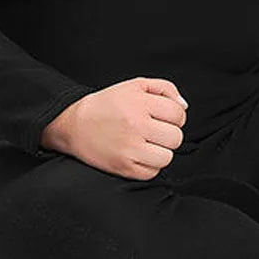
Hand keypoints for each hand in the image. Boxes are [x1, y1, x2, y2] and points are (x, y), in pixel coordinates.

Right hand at [40, 77, 188, 179]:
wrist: (74, 124)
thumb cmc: (107, 104)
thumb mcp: (136, 85)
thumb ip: (165, 89)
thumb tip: (184, 106)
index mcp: (140, 103)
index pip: (179, 115)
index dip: (175, 116)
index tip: (163, 117)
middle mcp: (136, 125)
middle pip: (176, 137)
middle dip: (168, 134)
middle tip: (154, 131)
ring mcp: (130, 148)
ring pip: (167, 157)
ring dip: (160, 151)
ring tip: (147, 143)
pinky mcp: (124, 167)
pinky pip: (152, 173)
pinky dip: (149, 165)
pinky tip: (138, 154)